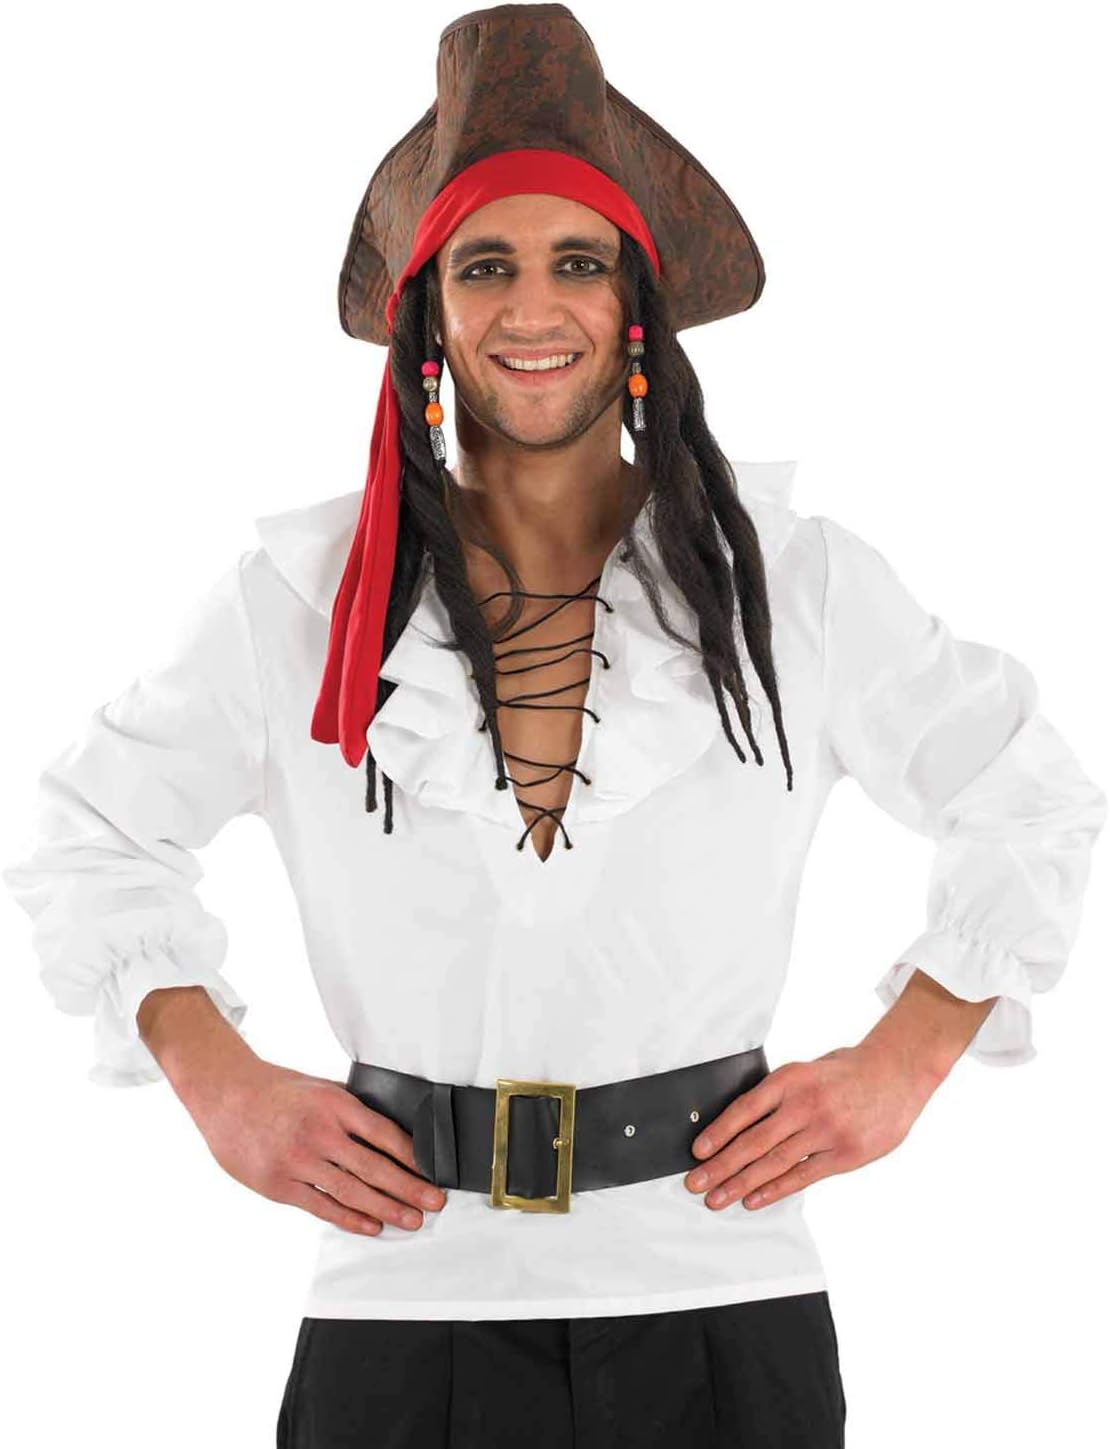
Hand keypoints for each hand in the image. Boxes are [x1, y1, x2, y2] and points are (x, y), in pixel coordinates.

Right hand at [185, 1057, 447, 1235]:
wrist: (227, 1095)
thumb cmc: (276, 1090)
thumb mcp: (320, 1088)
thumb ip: (350, 1109)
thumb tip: (391, 1131)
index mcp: (335, 1104)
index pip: (384, 1133)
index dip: (412, 1156)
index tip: (432, 1171)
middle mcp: (320, 1133)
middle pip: (374, 1166)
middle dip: (409, 1188)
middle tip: (434, 1202)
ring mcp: (299, 1160)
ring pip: (352, 1191)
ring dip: (386, 1208)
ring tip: (411, 1219)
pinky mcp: (280, 1184)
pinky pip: (322, 1205)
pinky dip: (350, 1218)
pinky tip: (371, 1225)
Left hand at [684, 1044, 938, 1211]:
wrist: (897, 1073)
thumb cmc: (846, 1071)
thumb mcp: (807, 1069)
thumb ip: (778, 1095)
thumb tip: (738, 1122)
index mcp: (790, 1079)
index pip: (745, 1109)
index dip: (719, 1132)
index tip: (698, 1152)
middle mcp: (805, 1105)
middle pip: (753, 1142)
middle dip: (720, 1166)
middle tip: (696, 1183)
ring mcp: (825, 1131)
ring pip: (773, 1163)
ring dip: (740, 1183)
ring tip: (717, 1198)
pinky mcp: (845, 1154)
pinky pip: (802, 1176)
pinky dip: (775, 1190)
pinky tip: (753, 1200)